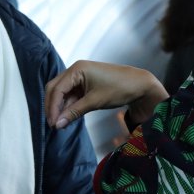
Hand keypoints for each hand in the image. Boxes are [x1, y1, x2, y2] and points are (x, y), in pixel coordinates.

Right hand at [44, 60, 168, 129]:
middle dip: (52, 107)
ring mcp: (80, 77)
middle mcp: (75, 70)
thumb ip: (74, 112)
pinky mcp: (85, 85)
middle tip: (53, 124)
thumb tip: (57, 124)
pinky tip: (68, 118)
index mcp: (77, 69)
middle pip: (55, 89)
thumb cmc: (120, 88)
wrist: (140, 86)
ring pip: (62, 94)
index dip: (52, 107)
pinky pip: (71, 96)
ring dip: (60, 108)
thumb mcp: (95, 101)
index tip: (53, 123)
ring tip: (60, 124)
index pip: (56, 89)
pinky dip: (68, 107)